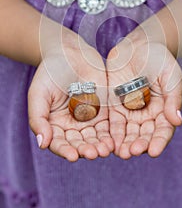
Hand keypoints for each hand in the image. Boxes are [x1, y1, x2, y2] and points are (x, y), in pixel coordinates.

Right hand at [28, 31, 113, 161]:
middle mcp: (73, 126)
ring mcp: (90, 118)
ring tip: (106, 150)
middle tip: (94, 154)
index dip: (65, 150)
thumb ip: (38, 119)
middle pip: (80, 143)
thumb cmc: (50, 72)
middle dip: (87, 149)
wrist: (70, 52)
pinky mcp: (106, 110)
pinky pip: (110, 125)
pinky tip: (116, 139)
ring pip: (96, 137)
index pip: (59, 143)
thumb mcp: (38, 94)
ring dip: (101, 145)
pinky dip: (113, 133)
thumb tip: (42, 144)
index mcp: (55, 125)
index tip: (73, 156)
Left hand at [107, 26, 181, 158]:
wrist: (139, 45)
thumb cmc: (159, 59)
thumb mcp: (170, 76)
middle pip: (143, 135)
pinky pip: (112, 122)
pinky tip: (108, 142)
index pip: (162, 130)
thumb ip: (173, 98)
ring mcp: (130, 111)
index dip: (158, 141)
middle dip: (139, 144)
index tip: (153, 151)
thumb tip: (177, 121)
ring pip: (127, 133)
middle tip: (132, 151)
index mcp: (164, 110)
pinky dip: (111, 133)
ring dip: (124, 143)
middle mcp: (147, 114)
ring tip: (121, 153)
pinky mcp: (114, 105)